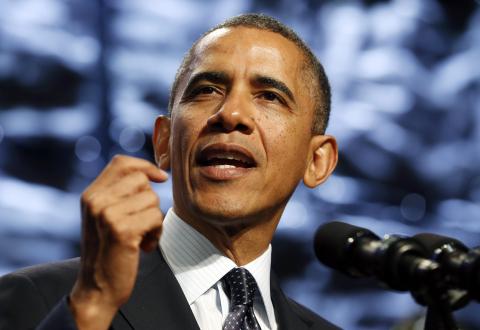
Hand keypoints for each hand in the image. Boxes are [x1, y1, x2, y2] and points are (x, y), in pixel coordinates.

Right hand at [69, 155, 167, 329]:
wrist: (98, 289)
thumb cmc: (109, 251)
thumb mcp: (106, 217)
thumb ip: (120, 194)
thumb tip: (153, 173)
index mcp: (91, 195)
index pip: (121, 162)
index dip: (145, 166)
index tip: (160, 177)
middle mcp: (96, 201)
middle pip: (141, 180)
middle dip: (150, 201)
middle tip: (142, 223)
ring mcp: (107, 215)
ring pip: (152, 199)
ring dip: (154, 220)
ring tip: (141, 237)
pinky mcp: (122, 230)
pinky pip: (156, 218)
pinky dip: (156, 233)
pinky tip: (144, 247)